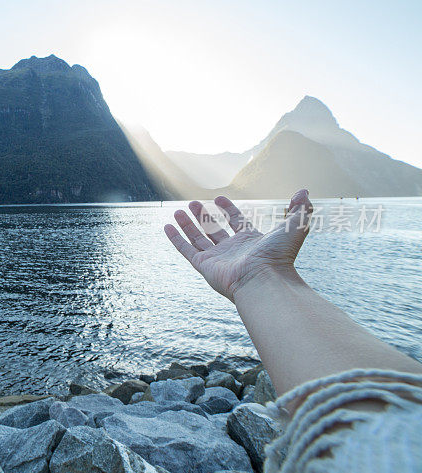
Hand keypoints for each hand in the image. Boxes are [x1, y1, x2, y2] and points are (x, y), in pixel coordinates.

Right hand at [164, 189, 312, 300]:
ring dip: (188, 225)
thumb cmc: (279, 256)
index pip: (236, 222)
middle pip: (214, 230)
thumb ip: (300, 209)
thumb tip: (304, 192)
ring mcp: (217, 259)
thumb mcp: (294, 227)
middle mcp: (232, 250)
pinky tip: (167, 226)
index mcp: (250, 242)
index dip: (228, 209)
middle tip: (193, 204)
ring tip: (179, 211)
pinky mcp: (204, 266)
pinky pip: (186, 250)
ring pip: (198, 239)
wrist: (264, 281)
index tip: (218, 198)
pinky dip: (176, 239)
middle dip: (204, 216)